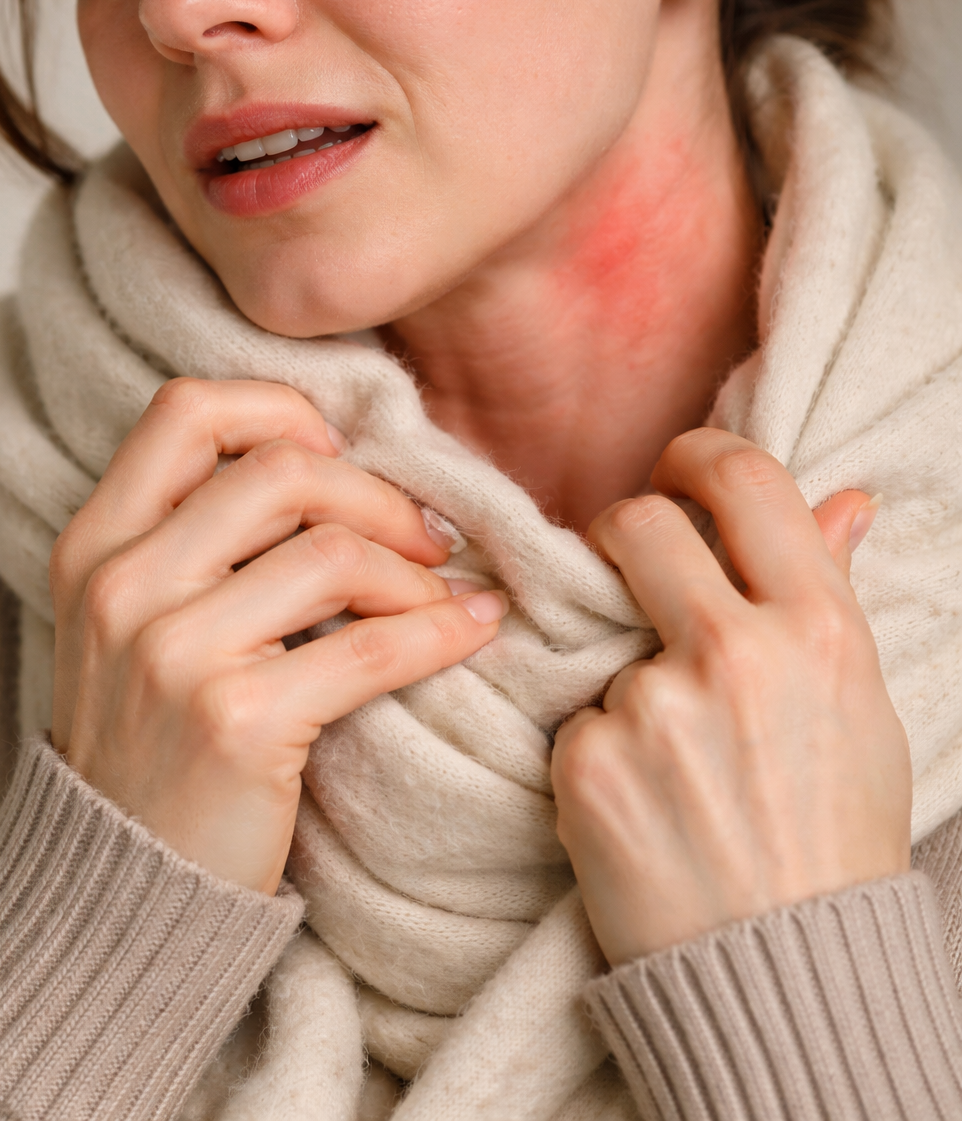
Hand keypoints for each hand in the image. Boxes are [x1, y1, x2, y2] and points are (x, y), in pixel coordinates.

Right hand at [50, 377, 504, 893]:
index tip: (339, 453)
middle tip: (425, 535)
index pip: (187, 411)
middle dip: (375, 494)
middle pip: (280, 470)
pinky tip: (474, 629)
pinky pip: (370, 648)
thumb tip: (341, 464)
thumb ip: (204, 541)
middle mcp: (122, 586)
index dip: (280, 409)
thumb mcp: (139, 624)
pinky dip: (441, 632)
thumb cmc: (154, 743)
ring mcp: (171, 653)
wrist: (126, 893)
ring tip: (438, 594)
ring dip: (412, 573)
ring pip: (332, 553)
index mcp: (96, 545)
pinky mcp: (234, 722)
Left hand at [552, 429, 909, 964]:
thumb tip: (848, 500)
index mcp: (818, 630)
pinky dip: (601, 750)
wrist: (783, 982)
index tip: (679, 471)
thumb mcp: (861, 709)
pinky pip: (578, 718)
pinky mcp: (587, 762)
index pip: (746, 482)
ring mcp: (653, 708)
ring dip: (627, 677)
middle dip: (622, 532)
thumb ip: (833, 593)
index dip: (700, 457)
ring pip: (604, 639)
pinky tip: (645, 806)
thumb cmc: (834, 839)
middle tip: (628, 566)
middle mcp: (735, 654)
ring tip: (678, 764)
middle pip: (635, 523)